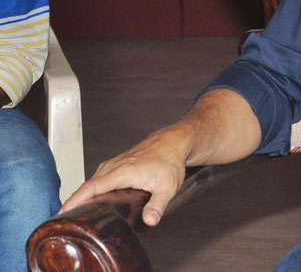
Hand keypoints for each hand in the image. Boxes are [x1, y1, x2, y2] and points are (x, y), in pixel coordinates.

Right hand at [60, 127, 190, 225]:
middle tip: (66, 222)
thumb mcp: (168, 187)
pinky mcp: (115, 165)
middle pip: (87, 186)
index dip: (74, 200)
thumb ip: (157, 205)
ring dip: (81, 197)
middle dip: (73, 203)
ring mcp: (113, 164)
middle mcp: (113, 167)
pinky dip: (91, 190)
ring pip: (92, 182)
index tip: (62, 212)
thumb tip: (150, 220)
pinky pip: (98, 179)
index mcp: (122, 172)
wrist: (173, 142)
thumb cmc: (170, 160)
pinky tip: (92, 201)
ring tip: (75, 216)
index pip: (91, 187)